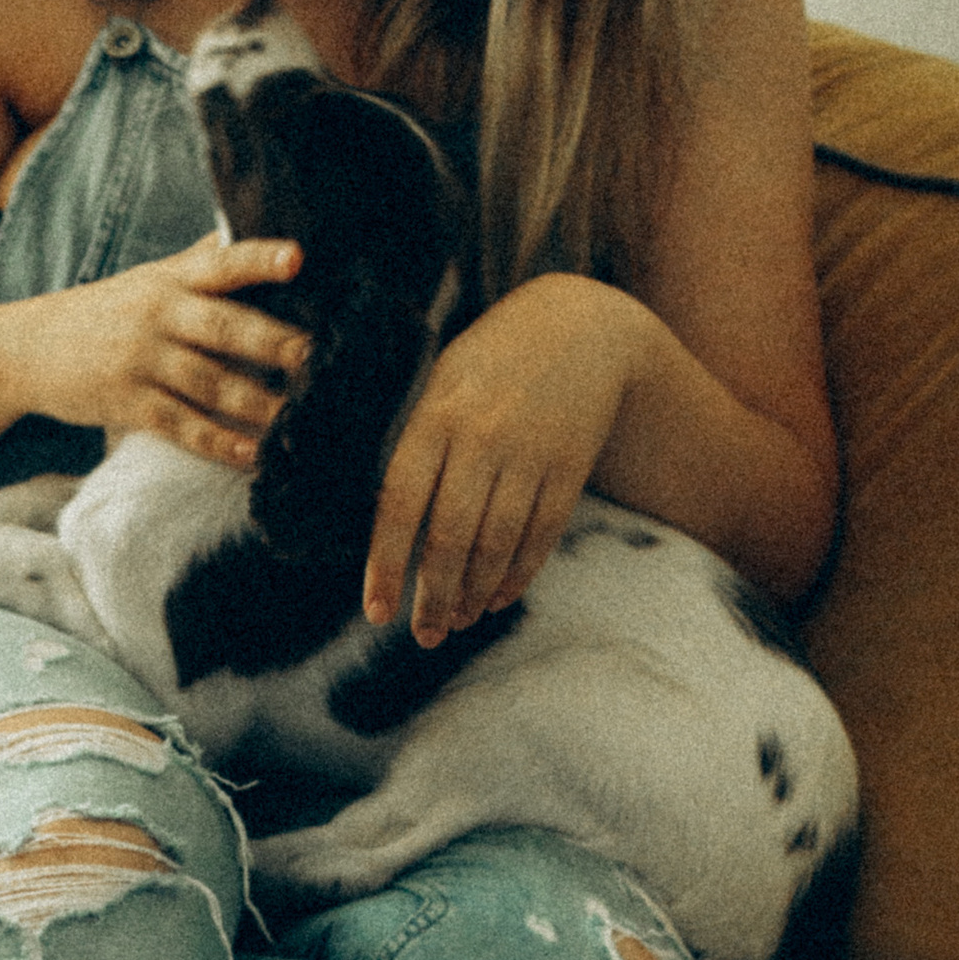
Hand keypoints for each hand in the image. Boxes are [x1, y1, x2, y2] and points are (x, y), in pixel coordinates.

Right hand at [26, 233, 307, 457]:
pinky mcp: (125, 403)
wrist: (22, 350)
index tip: (297, 259)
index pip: (221, 262)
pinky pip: (181, 425)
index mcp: (168, 279)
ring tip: (300, 419)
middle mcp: (156, 314)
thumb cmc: (99, 312)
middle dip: (274, 344)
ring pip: (209, 383)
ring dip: (258, 404)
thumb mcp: (144, 278)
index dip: (259, 260)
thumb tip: (245, 234)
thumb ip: (197, 263)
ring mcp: (139, 361)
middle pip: (223, 327)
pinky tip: (252, 455)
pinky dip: (218, 442)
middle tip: (317, 359)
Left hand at [365, 271, 637, 642]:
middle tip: (423, 635)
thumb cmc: (491, 362)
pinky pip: (541, 535)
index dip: (387, 565)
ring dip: (474, 594)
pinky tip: (498, 598)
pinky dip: (518, 574)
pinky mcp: (570, 466)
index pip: (401, 505)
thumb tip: (392, 533)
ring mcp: (530, 453)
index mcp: (436, 416)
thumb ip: (418, 451)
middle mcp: (482, 437)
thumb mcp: (442, 386)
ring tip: (456, 622)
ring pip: (497, 544)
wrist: (582, 324)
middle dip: (433, 596)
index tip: (377, 612)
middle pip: (451, 537)